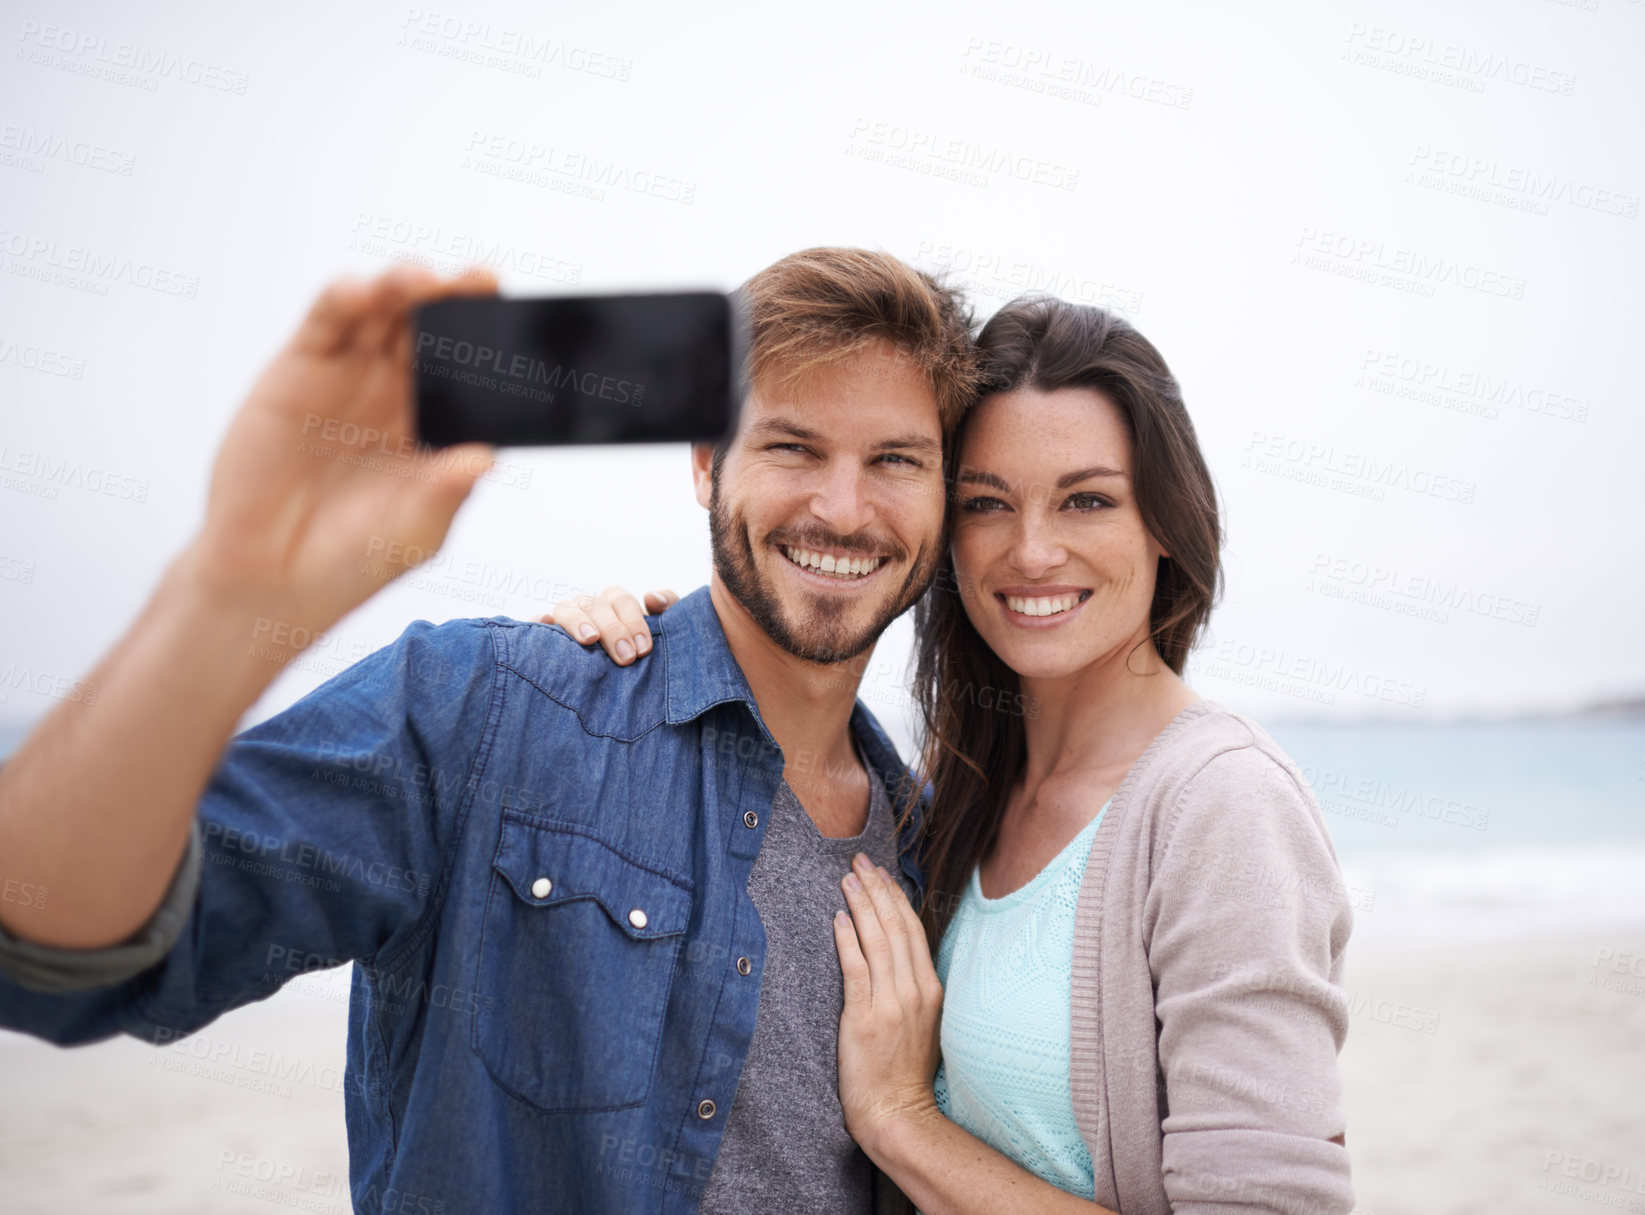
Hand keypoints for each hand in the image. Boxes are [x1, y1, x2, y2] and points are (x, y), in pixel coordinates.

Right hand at [185, 264, 500, 645]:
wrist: (270, 577)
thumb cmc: (353, 558)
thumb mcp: (415, 531)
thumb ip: (447, 493)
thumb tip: (486, 459)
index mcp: (436, 422)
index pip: (473, 368)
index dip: (494, 339)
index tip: (519, 321)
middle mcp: (396, 390)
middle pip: (431, 326)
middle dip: (456, 298)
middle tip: (479, 282)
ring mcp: (348, 374)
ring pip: (382, 311)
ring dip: (404, 285)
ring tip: (421, 281)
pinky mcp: (298, 370)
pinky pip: (325, 323)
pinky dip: (342, 299)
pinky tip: (360, 292)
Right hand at [539, 586, 678, 664]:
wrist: (616, 696)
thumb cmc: (640, 656)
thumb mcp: (662, 636)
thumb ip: (666, 613)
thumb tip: (652, 597)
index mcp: (616, 607)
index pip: (621, 600)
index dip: (633, 620)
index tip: (643, 649)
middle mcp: (590, 610)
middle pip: (597, 605)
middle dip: (613, 629)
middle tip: (627, 658)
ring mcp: (567, 621)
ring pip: (567, 608)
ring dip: (579, 621)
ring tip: (590, 640)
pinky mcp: (545, 636)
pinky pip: (537, 622)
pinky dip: (539, 620)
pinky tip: (544, 622)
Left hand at [834, 852, 944, 1156]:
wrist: (898, 1113)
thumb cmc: (906, 1074)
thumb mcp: (923, 1024)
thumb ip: (914, 988)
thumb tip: (898, 955)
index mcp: (932, 990)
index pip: (913, 930)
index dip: (896, 897)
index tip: (881, 873)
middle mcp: (915, 991)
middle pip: (896, 927)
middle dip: (877, 890)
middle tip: (860, 863)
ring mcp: (892, 1004)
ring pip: (878, 941)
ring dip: (862, 905)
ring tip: (847, 880)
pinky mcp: (866, 1019)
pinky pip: (857, 970)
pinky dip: (848, 941)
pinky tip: (839, 919)